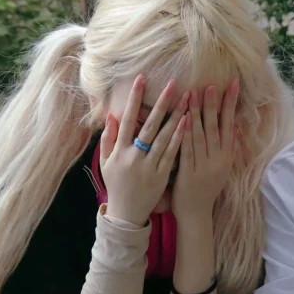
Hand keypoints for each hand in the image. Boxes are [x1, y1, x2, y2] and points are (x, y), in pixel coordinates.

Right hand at [99, 74, 189, 225]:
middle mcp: (134, 156)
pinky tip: (189, 122)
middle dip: (161, 102)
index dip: (134, 98)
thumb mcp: (105, 163)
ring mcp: (149, 165)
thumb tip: (111, 116)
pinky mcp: (162, 174)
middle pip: (150, 125)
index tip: (141, 79)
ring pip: (165, 136)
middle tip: (173, 83)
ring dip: (176, 116)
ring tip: (187, 98)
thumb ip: (107, 139)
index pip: (127, 119)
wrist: (127, 214)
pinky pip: (173, 152)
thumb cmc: (116, 185)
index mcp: (119, 150)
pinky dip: (180, 137)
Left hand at [172, 80, 238, 223]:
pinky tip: (183, 119)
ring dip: (197, 114)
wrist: (196, 214)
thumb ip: (229, 146)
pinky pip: (187, 150)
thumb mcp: (223, 168)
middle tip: (211, 85)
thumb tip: (236, 125)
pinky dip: (185, 134)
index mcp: (226, 156)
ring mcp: (203, 166)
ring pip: (201, 135)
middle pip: (216, 127)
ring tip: (194, 94)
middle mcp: (217, 159)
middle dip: (213, 104)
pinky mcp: (188, 173)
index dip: (230, 104)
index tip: (232, 85)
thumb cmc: (208, 188)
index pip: (230, 125)